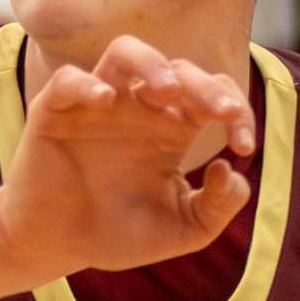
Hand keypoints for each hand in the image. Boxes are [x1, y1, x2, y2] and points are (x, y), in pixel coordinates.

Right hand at [0, 38, 254, 286]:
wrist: (57, 248)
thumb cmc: (118, 235)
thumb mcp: (183, 231)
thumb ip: (218, 206)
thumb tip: (232, 169)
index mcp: (172, 129)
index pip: (215, 96)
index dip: (238, 112)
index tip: (244, 147)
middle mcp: (138, 109)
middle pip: (178, 69)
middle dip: (206, 85)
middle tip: (221, 111)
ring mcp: (96, 105)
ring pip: (124, 52)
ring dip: (150, 62)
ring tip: (167, 90)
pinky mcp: (55, 111)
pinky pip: (68, 80)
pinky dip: (86, 83)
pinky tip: (105, 101)